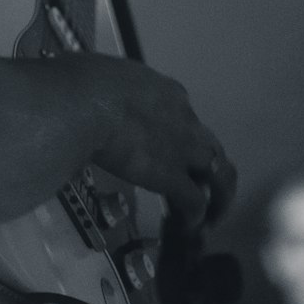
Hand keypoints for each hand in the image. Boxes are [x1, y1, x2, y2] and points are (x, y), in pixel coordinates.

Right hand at [65, 53, 236, 228]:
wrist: (86, 103)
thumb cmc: (84, 82)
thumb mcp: (108, 77)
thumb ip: (116, 93)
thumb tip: (101, 99)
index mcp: (168, 92)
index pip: (186, 116)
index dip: (181, 135)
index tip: (169, 148)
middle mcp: (184, 118)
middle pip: (211, 146)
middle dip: (210, 169)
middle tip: (202, 188)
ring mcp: (182, 148)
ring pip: (219, 174)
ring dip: (218, 195)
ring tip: (210, 215)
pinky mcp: (171, 176)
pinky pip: (195, 201)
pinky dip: (195, 216)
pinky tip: (187, 226)